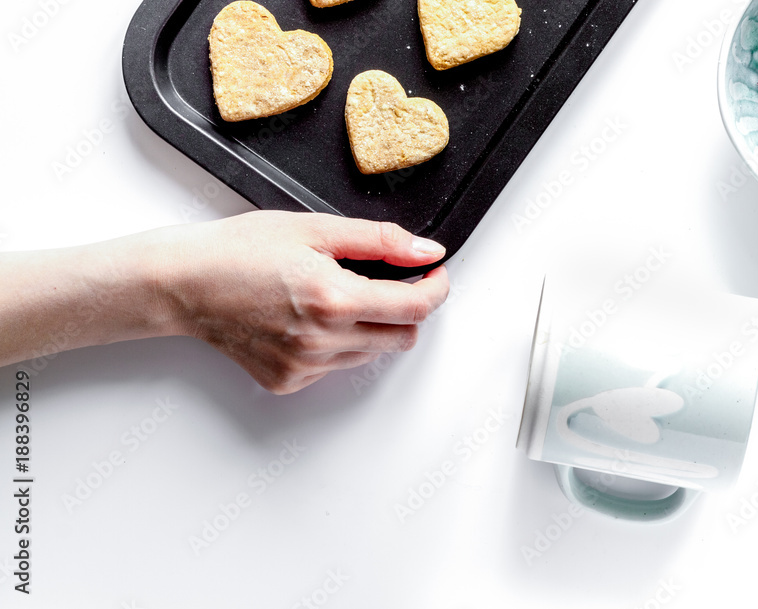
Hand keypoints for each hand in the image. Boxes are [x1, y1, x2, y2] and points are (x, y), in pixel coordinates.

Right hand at [156, 211, 449, 393]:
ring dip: (372, 326)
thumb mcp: (314, 228)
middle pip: (403, 337)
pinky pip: (337, 366)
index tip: (435, 273)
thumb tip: (426, 252)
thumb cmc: (239, 249)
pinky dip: (339, 344)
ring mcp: (304, 367)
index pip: (417, 307)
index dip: (437, 288)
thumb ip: (379, 241)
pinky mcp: (288, 381)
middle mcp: (323, 341)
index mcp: (334, 299)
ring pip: (372, 354)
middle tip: (388, 281)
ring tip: (334, 295)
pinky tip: (307, 318)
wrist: (182, 283)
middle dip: (408, 308)